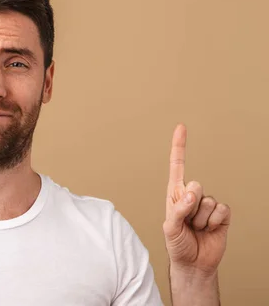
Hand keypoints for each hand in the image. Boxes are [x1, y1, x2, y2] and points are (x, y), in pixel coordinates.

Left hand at [163, 123, 230, 275]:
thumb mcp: (170, 228)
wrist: (194, 263)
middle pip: (196, 185)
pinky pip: (222, 210)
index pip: (178, 166)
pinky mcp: (222, 215)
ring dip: (201, 219)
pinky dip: (215, 222)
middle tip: (187, 221)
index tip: (181, 127)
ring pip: (208, 201)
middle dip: (191, 205)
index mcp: (175, 194)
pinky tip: (210, 230)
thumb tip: (191, 193)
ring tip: (196, 229)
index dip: (180, 146)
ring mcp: (207, 205)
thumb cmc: (177, 244)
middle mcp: (191, 196)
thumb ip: (178, 209)